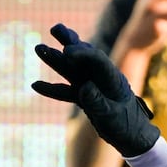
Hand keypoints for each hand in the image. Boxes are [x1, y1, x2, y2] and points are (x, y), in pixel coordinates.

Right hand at [32, 23, 160, 157]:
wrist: (131, 137)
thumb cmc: (127, 125)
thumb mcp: (113, 116)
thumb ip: (98, 102)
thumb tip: (83, 87)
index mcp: (112, 78)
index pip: (97, 59)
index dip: (82, 54)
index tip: (67, 51)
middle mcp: (100, 78)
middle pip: (83, 56)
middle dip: (69, 41)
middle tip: (55, 29)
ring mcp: (90, 86)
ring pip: (71, 70)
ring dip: (55, 59)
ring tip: (38, 48)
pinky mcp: (84, 97)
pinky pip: (65, 90)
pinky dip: (51, 89)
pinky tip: (35, 85)